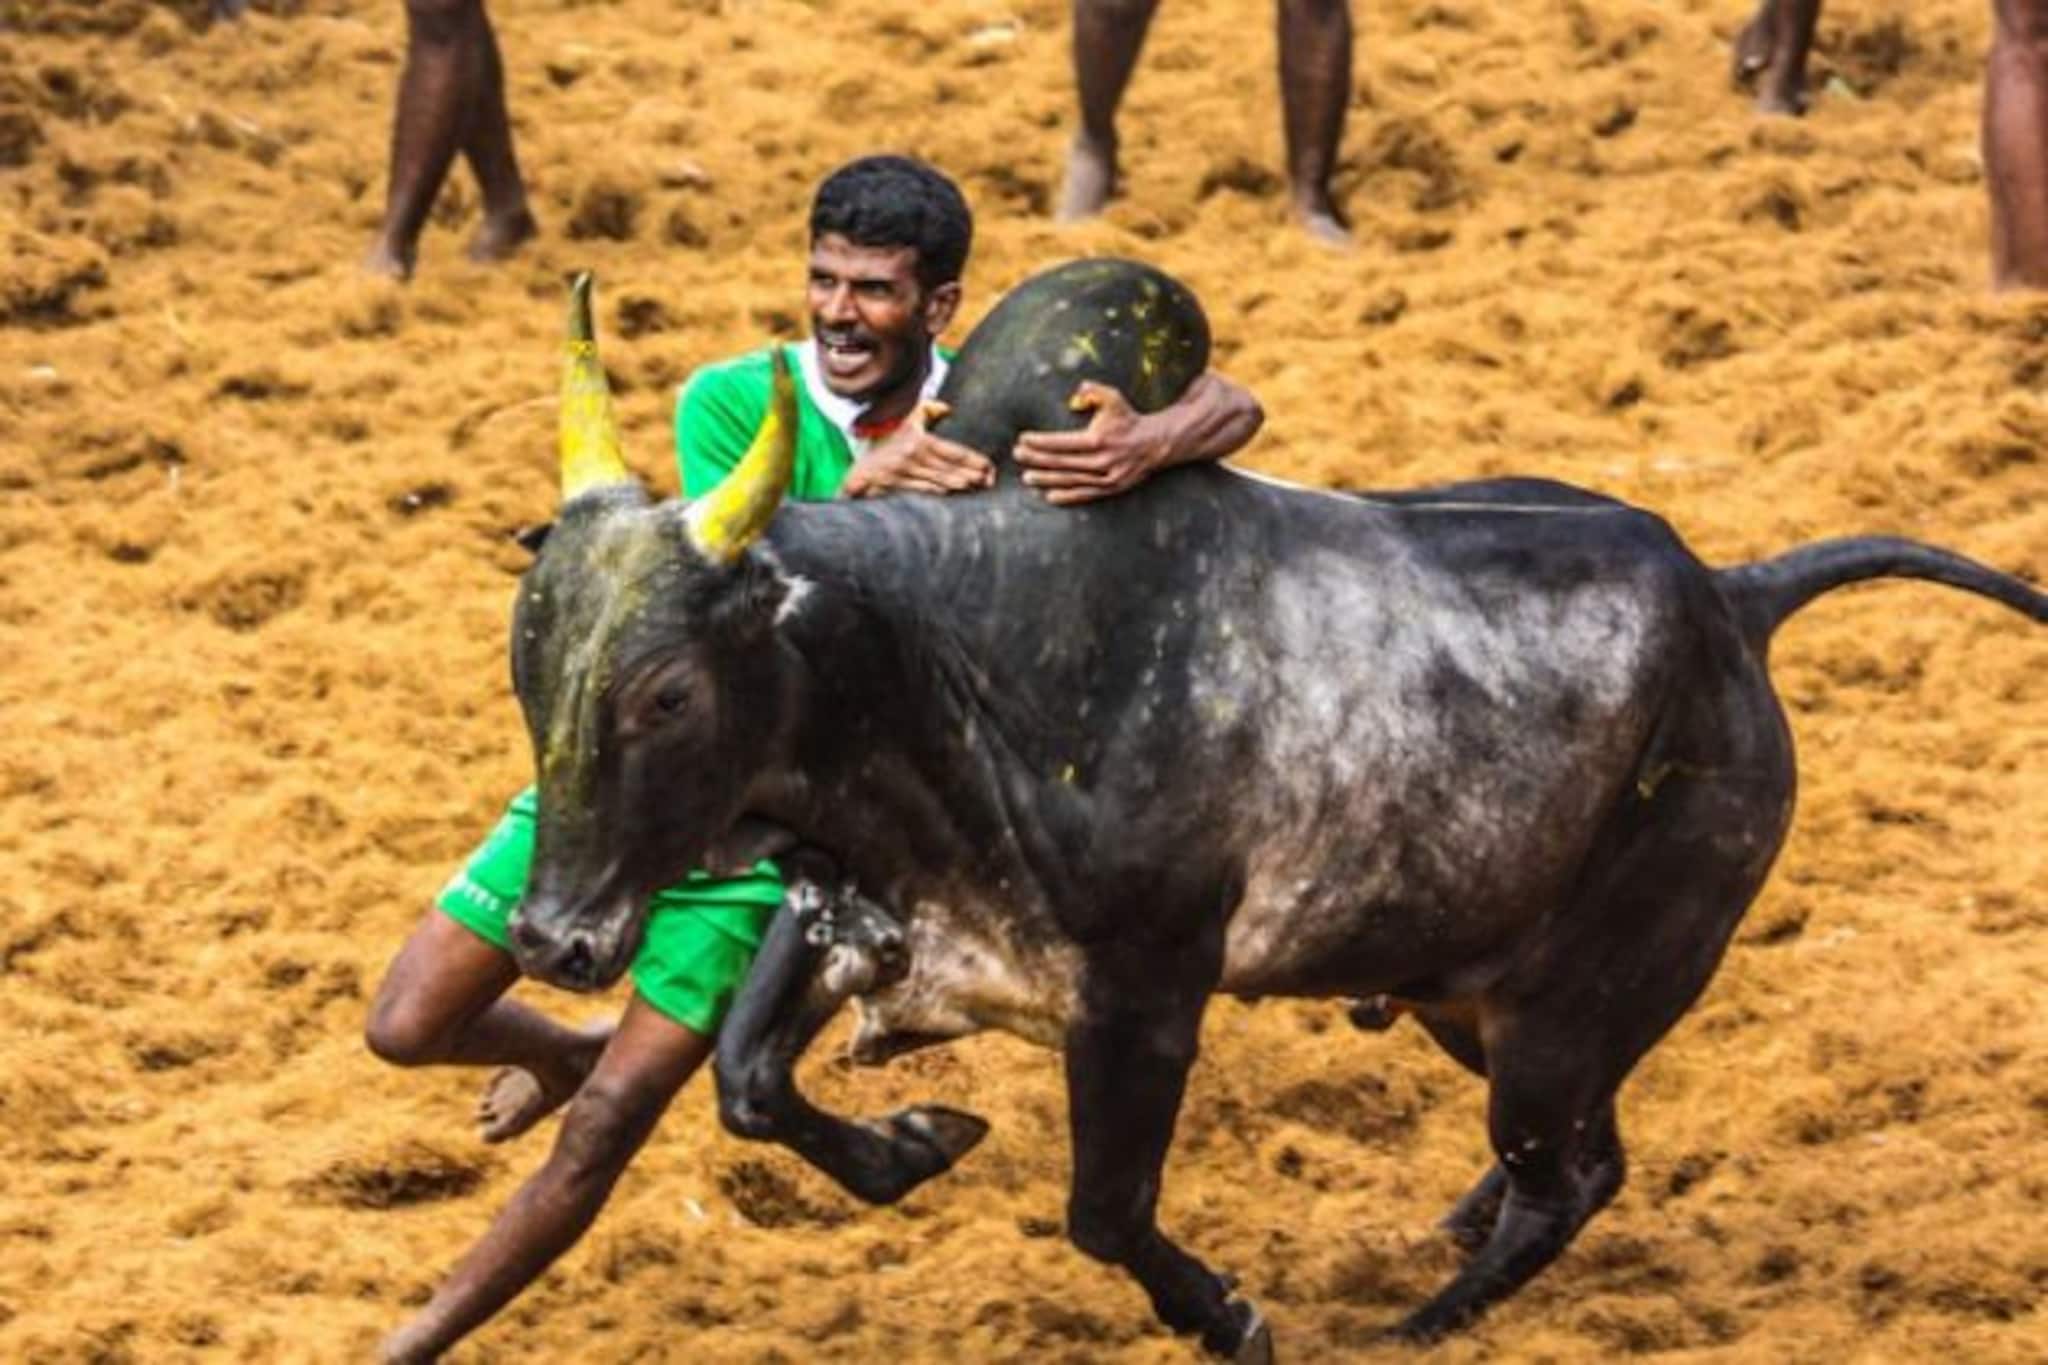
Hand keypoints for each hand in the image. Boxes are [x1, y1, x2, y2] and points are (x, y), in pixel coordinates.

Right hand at [841, 401, 996, 498]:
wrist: (858, 467)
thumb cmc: (886, 440)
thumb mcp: (906, 419)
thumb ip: (927, 410)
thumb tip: (947, 409)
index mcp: (919, 440)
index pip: (954, 452)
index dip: (974, 460)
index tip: (989, 467)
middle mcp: (913, 457)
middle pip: (951, 469)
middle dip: (973, 476)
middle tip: (989, 481)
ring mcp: (904, 474)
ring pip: (941, 482)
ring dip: (961, 486)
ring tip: (977, 488)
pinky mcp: (897, 487)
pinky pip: (925, 492)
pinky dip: (941, 494)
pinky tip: (955, 496)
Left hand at [1014, 381, 1166, 505]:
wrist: (1155, 443)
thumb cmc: (1128, 419)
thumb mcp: (1114, 398)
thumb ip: (1095, 391)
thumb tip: (1079, 389)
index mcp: (1098, 439)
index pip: (1061, 443)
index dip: (1040, 441)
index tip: (1023, 439)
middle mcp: (1100, 461)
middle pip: (1061, 462)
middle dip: (1036, 459)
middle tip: (1017, 455)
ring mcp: (1106, 477)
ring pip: (1070, 480)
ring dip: (1046, 479)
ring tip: (1027, 478)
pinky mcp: (1110, 488)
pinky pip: (1084, 494)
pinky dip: (1066, 496)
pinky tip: (1048, 495)